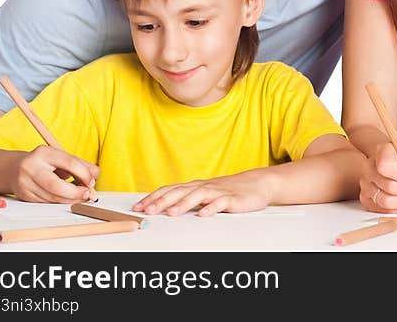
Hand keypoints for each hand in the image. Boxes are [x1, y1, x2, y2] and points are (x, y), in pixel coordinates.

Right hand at [11, 145, 98, 202]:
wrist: (14, 169)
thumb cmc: (43, 162)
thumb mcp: (60, 157)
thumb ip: (80, 164)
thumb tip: (95, 174)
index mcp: (44, 153)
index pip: (69, 163)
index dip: (84, 174)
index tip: (91, 181)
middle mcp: (31, 167)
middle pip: (56, 185)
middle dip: (75, 193)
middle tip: (87, 194)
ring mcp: (25, 183)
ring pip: (51, 197)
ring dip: (70, 200)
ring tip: (79, 196)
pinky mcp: (24, 196)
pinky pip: (46, 203)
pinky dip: (59, 202)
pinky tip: (65, 198)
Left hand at [133, 174, 271, 216]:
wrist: (258, 183)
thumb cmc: (230, 190)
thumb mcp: (206, 194)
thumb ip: (188, 198)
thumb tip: (164, 206)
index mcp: (196, 186)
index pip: (170, 189)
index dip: (153, 197)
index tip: (138, 207)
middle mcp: (204, 187)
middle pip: (180, 191)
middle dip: (162, 201)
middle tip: (148, 210)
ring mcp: (218, 192)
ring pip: (198, 195)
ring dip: (184, 203)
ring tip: (172, 213)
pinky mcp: (232, 199)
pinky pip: (221, 203)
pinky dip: (212, 208)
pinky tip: (204, 214)